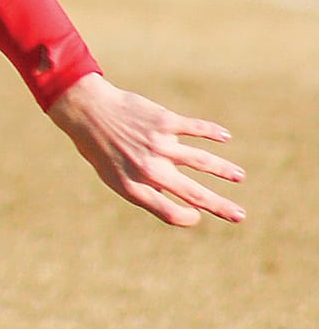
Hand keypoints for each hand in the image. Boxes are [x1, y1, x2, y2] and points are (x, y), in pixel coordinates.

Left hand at [48, 74, 244, 227]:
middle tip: (240, 216)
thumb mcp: (114, 177)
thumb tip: (176, 203)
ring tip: (239, 176)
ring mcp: (158, 144)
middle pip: (193, 194)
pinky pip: (195, 129)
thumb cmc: (101, 148)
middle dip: (220, 206)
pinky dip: (213, 133)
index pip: (170, 213)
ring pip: (200, 161)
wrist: (88, 112)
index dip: (188, 217)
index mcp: (133, 187)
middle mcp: (148, 169)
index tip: (198, 214)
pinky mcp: (164, 121)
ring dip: (223, 170)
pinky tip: (225, 137)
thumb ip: (144, 190)